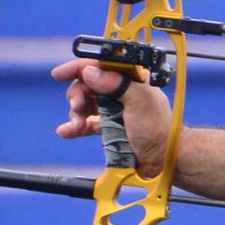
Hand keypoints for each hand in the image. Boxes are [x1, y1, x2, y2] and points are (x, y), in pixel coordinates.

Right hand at [52, 58, 173, 177]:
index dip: (80, 67)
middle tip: (77, 106)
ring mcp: (113, 109)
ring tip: (78, 125)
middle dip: (77, 94)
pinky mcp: (109, 127)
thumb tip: (90, 72)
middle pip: (88, 84)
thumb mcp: (140, 102)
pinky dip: (75, 126)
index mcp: (130, 79)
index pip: (101, 66)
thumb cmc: (159, 129)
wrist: (164, 159)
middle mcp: (120, 91)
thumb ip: (117, 84)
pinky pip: (87, 122)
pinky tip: (67, 130)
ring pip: (85, 103)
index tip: (61, 74)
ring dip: (76, 113)